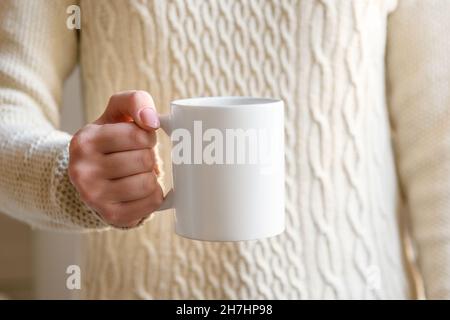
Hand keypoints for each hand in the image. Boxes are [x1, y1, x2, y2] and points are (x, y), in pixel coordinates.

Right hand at [68, 90, 162, 227]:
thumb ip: (135, 101)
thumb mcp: (117, 113)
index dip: (147, 137)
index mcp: (85, 140)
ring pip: (149, 183)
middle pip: (145, 160)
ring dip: (151, 176)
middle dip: (149, 157)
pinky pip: (152, 203)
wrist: (93, 177)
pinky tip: (141, 190)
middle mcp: (83, 170)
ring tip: (137, 174)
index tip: (138, 140)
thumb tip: (151, 120)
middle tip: (137, 158)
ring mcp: (95, 197)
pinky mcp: (112, 216)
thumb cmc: (113, 141)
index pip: (138, 135)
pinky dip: (154, 195)